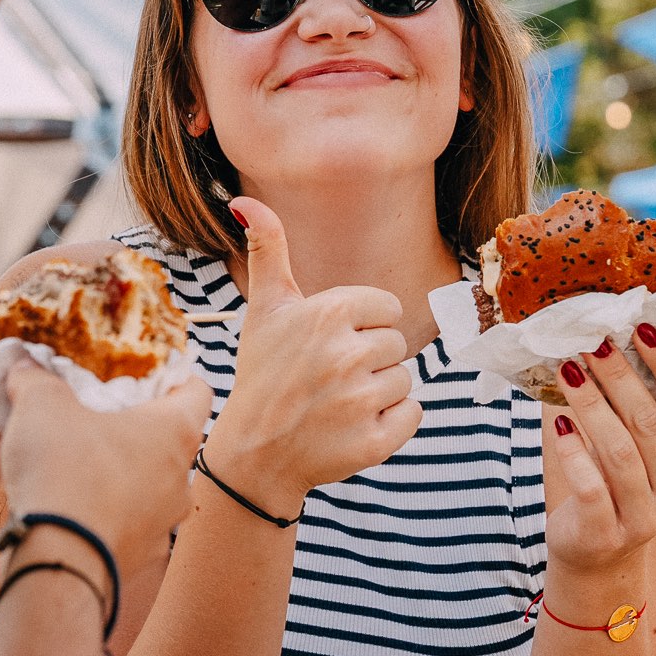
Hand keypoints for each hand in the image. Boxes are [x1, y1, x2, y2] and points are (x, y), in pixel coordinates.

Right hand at [0, 362, 210, 569]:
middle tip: (71, 411)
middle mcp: (177, 480)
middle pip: (148, 441)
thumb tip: (23, 367)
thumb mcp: (41, 406)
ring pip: (111, 480)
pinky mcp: (127, 557)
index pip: (195, 391)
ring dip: (68, 461)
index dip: (172, 376)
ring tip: (13, 442)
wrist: (58, 561)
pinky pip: (94, 515)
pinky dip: (62, 499)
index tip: (148, 372)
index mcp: (175, 433)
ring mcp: (156, 524)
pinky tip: (8, 480)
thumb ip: (34, 380)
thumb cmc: (65, 469)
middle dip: (104, 424)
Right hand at [205, 197, 422, 510]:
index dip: (362, 326)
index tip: (330, 345)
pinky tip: (351, 427)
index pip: (387, 308)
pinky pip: (412, 416)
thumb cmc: (263, 374)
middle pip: (396, 345)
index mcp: (328, 313)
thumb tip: (244, 200)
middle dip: (370, 361)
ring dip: (379, 394)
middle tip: (329, 379)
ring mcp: (359, 401)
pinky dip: (390, 424)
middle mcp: (345, 354)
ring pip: (404, 380)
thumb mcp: (265, 310)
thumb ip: (268, 250)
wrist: (253, 454)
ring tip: (337, 404)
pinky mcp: (373, 442)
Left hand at [544, 323, 655, 574]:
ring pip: (618, 451)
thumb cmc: (622, 486)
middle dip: (619, 376)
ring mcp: (645, 518)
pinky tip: (558, 423)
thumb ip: (647, 406)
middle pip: (650, 422)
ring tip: (568, 370)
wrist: (597, 555)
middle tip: (592, 342)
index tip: (643, 327)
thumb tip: (622, 336)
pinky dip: (573, 450)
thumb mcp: (648, 451)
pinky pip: (589, 485)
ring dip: (591, 404)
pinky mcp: (606, 534)